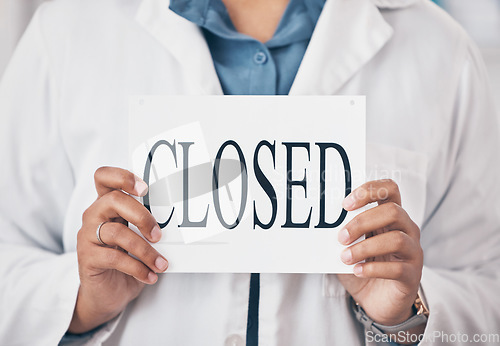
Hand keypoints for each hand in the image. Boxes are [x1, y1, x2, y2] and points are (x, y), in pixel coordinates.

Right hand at [68, 167, 167, 333]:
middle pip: (113, 200)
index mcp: (107, 204)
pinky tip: (149, 275)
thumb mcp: (139, 237)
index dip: (122, 177)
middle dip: (141, 215)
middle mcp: (94, 215)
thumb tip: (179, 222)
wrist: (107, 294)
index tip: (145, 188)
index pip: (104, 177)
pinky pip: (113, 258)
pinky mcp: (87, 258)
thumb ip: (149, 223)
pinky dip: (137, 267)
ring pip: (116, 232)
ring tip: (161, 263)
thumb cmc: (127, 259)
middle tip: (159, 235)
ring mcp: (88, 236)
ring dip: (145, 249)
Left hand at [336, 180, 423, 328]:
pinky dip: (373, 269)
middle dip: (362, 222)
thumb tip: (321, 226)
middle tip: (341, 237)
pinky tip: (357, 271)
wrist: (377, 301)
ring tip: (345, 257)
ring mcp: (412, 252)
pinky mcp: (411, 275)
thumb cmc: (363, 266)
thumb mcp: (349, 245)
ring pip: (396, 239)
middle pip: (393, 211)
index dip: (369, 190)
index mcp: (391, 216)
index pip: (389, 189)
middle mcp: (407, 229)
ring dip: (365, 247)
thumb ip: (342, 233)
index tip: (345, 204)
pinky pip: (397, 268)